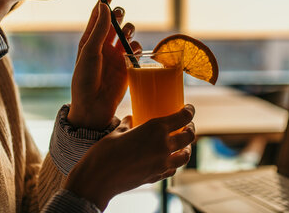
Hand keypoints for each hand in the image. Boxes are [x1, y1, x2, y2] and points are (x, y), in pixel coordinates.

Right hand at [65, 105, 195, 210]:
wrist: (98, 179)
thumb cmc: (104, 152)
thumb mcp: (117, 132)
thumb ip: (128, 124)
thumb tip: (132, 119)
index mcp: (155, 129)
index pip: (183, 117)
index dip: (189, 111)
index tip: (188, 109)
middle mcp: (163, 145)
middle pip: (189, 136)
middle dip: (190, 129)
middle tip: (187, 126)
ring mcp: (162, 164)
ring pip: (185, 155)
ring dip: (186, 148)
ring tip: (182, 145)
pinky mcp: (157, 177)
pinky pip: (173, 169)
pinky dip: (174, 163)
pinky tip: (169, 160)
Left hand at [69, 0, 141, 129]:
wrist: (93, 105)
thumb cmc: (84, 78)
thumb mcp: (89, 50)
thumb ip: (99, 28)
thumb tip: (105, 6)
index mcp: (90, 40)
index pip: (98, 17)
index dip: (103, 3)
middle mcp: (104, 45)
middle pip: (115, 22)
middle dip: (119, 15)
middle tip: (119, 15)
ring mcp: (116, 55)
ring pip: (127, 34)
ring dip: (128, 29)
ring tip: (125, 34)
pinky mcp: (127, 66)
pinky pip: (136, 50)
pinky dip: (136, 46)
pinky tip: (132, 51)